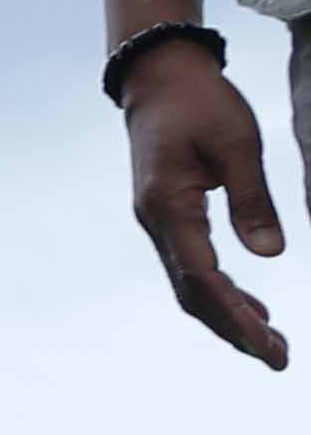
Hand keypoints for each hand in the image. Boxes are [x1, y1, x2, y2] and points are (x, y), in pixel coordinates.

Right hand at [121, 38, 290, 372]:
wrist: (159, 75)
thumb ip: (253, 201)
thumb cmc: (200, 101)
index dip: (238, 317)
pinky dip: (220, 292)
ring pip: (190, 284)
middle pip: (192, 293)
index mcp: (168, 206)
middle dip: (234, 329)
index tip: (269, 347)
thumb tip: (270, 256)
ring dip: (228, 315)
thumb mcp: (238, 145)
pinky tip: (251, 306)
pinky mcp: (168, 215)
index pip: (204, 277)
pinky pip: (191, 265)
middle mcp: (155, 221)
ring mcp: (158, 220)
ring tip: (272, 343)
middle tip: (279, 359)